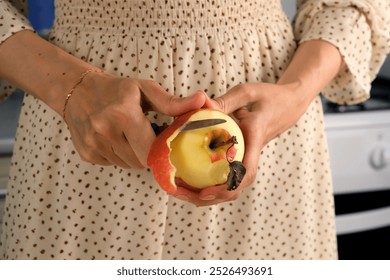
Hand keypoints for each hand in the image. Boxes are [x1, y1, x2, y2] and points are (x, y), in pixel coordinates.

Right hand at [64, 71, 206, 167]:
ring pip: (128, 165)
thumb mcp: (145, 89)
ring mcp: (94, 145)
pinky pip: (113, 164)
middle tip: (149, 138)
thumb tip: (201, 102)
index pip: (152, 149)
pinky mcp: (87, 154)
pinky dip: (120, 156)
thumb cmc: (116, 89)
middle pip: (141, 162)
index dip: (163, 150)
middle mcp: (105, 131)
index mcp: (123, 114)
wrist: (77, 91)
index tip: (166, 144)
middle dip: (150, 154)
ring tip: (132, 136)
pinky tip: (117, 139)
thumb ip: (172, 102)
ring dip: (135, 156)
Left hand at [172, 82, 312, 205]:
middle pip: (235, 188)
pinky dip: (210, 183)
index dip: (226, 187)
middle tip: (180, 193)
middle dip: (209, 197)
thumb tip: (202, 105)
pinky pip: (228, 176)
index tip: (204, 192)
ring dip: (207, 194)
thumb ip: (225, 101)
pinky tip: (189, 180)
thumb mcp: (248, 92)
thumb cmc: (269, 96)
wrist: (289, 104)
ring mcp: (248, 159)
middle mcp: (252, 155)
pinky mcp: (243, 158)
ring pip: (231, 186)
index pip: (246, 172)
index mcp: (255, 140)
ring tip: (180, 191)